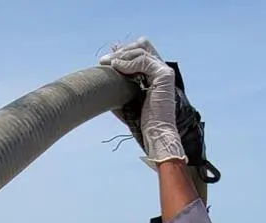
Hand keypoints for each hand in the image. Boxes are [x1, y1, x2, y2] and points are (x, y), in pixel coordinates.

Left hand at [100, 38, 185, 165]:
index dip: (123, 52)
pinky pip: (143, 61)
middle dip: (121, 51)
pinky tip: (117, 67)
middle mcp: (161, 70)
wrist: (155, 133)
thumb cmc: (141, 121)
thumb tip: (101, 77)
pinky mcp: (164, 76)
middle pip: (142, 45)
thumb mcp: (126, 98)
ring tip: (107, 63)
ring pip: (141, 50)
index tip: (106, 60)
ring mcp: (164, 72)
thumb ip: (118, 85)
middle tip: (104, 61)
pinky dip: (128, 62)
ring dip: (121, 55)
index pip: (140, 51)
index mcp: (154, 74)